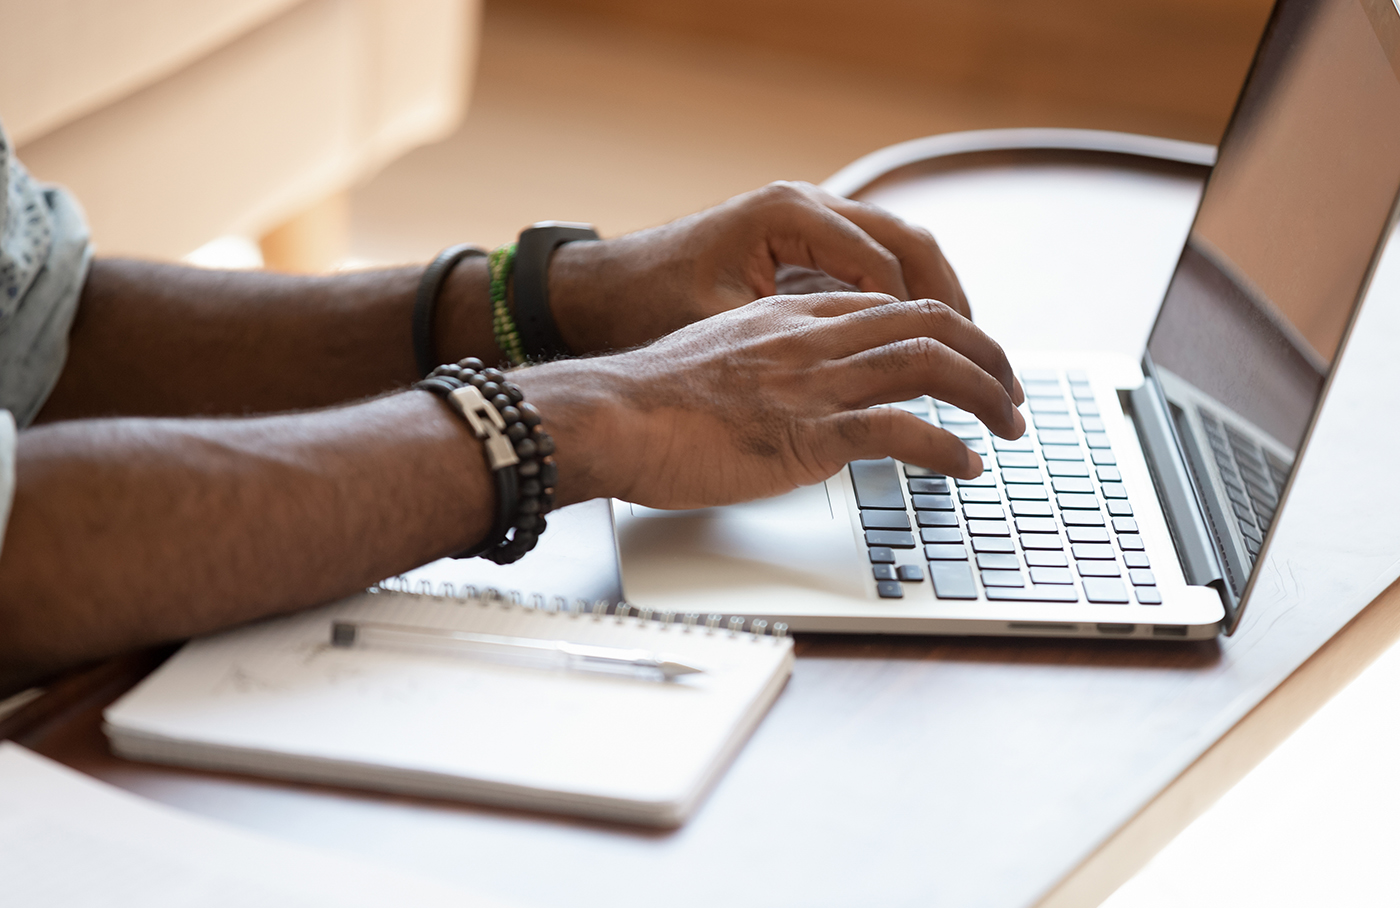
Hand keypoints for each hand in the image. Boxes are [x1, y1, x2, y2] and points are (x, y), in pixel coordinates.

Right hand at [513, 292, 1023, 509]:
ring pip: (932, 366)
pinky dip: (947, 449)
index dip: (945, 331)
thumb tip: (786, 395)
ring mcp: (815, 383)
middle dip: (988, 354)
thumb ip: (764, 365)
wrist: (608, 415)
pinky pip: (902, 431)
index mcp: (793, 317)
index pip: (892, 307)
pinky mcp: (808, 433)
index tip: (965, 361)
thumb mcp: (716, 359)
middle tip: (1012, 392)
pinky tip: (966, 466)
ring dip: (987, 395)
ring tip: (1012, 425)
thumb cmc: (647, 399)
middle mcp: (814, 338)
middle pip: (931, 323)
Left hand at [545, 181, 968, 354]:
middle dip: (952, 307)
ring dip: (936, 300)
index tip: (953, 375)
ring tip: (969, 356)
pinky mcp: (800, 240)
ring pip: (899, 247)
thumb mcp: (719, 329)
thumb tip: (849, 390)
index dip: (923, 329)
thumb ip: (788, 353)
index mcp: (789, 215)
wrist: (600, 290)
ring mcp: (806, 218)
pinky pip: (872, 259)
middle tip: (986, 364)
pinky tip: (920, 339)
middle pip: (909, 246)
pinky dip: (904, 296)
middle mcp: (805, 206)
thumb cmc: (648, 305)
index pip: (884, 270)